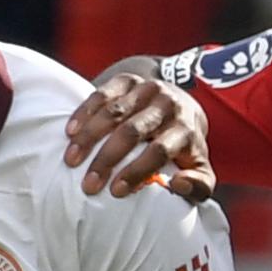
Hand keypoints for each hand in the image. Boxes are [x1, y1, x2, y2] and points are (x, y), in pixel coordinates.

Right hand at [60, 71, 216, 202]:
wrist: (179, 103)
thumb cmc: (184, 146)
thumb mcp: (200, 169)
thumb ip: (198, 186)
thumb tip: (176, 185)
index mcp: (186, 129)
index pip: (160, 150)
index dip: (137, 170)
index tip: (116, 191)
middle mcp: (168, 105)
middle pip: (133, 131)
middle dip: (107, 159)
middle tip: (88, 184)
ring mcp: (146, 89)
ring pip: (114, 112)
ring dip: (90, 137)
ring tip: (71, 160)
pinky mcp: (128, 79)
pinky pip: (102, 93)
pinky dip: (85, 113)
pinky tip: (71, 133)